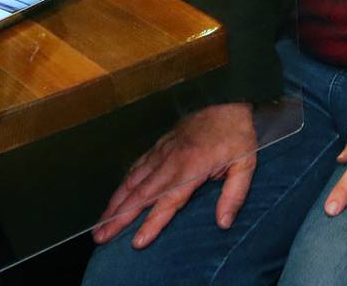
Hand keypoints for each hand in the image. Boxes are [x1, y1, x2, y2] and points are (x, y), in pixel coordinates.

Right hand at [92, 103, 257, 248]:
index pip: (168, 201)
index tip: (136, 242)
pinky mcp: (160, 144)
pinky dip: (123, 183)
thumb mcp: (246, 164)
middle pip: (141, 193)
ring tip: (101, 222)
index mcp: (192, 167)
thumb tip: (223, 223)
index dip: (152, 223)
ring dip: (115, 202)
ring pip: (133, 179)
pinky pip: (137, 166)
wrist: (230, 103)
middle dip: (119, 217)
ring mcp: (162, 151)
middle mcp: (171, 160)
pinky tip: (116, 196)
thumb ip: (234, 194)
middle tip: (101, 237)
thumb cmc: (239, 137)